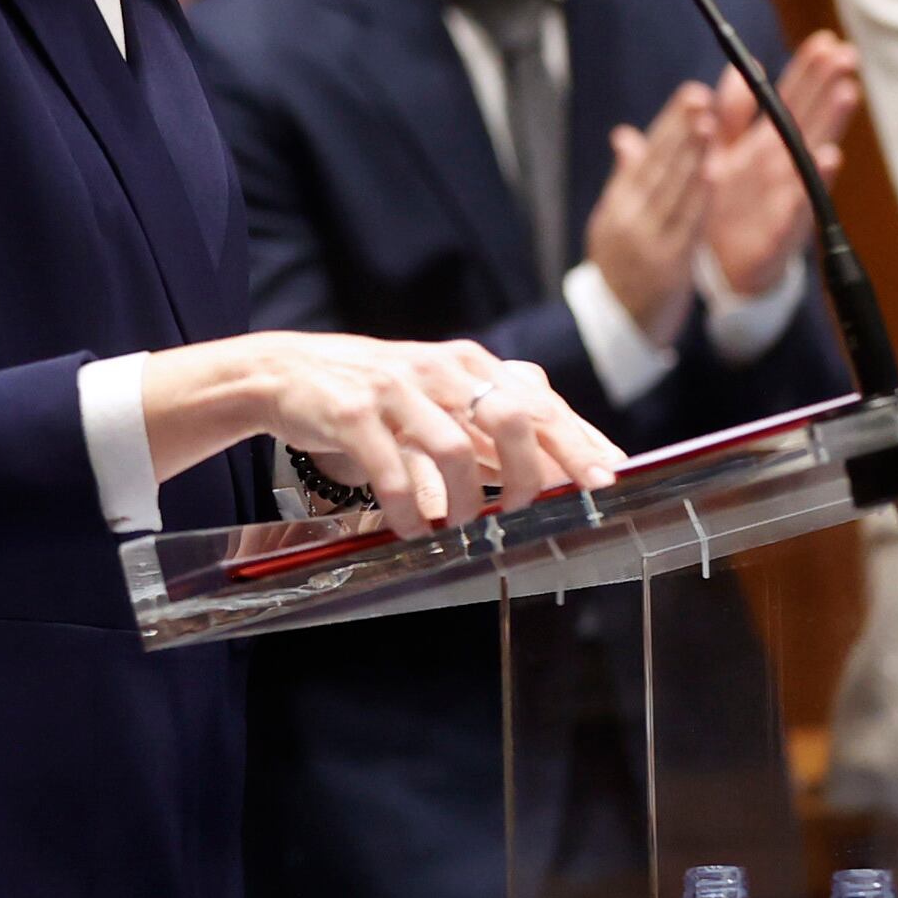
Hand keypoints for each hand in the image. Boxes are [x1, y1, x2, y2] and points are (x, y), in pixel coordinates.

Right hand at [143, 333, 625, 537]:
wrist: (289, 373)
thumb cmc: (381, 398)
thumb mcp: (443, 405)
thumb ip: (497, 437)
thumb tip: (567, 476)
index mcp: (471, 366)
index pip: (541, 404)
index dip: (578, 444)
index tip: (608, 482)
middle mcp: (440, 371)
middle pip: (510, 418)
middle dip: (532, 475)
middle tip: (532, 516)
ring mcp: (396, 388)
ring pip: (453, 450)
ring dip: (465, 504)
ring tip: (463, 531)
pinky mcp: (353, 411)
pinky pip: (392, 468)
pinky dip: (408, 508)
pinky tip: (412, 530)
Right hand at [583, 81, 713, 337]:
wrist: (614, 332)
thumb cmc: (624, 274)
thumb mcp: (615, 225)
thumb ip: (628, 180)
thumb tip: (626, 137)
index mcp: (618, 205)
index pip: (645, 156)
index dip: (670, 124)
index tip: (691, 95)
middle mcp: (629, 218)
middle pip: (658, 166)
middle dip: (682, 129)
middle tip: (700, 96)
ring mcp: (646, 240)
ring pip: (672, 190)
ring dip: (691, 154)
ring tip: (707, 122)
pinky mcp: (667, 264)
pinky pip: (685, 224)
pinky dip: (698, 196)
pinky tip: (711, 172)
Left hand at [701, 32, 858, 299]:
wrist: (716, 271)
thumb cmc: (725, 208)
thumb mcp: (721, 152)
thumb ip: (730, 113)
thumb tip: (738, 67)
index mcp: (763, 146)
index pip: (789, 100)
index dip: (807, 70)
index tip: (825, 41)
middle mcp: (780, 167)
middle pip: (808, 118)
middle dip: (827, 85)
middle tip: (847, 54)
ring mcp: (784, 196)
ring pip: (810, 153)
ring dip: (830, 123)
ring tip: (846, 91)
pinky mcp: (781, 229)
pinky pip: (798, 203)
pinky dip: (813, 181)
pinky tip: (830, 157)